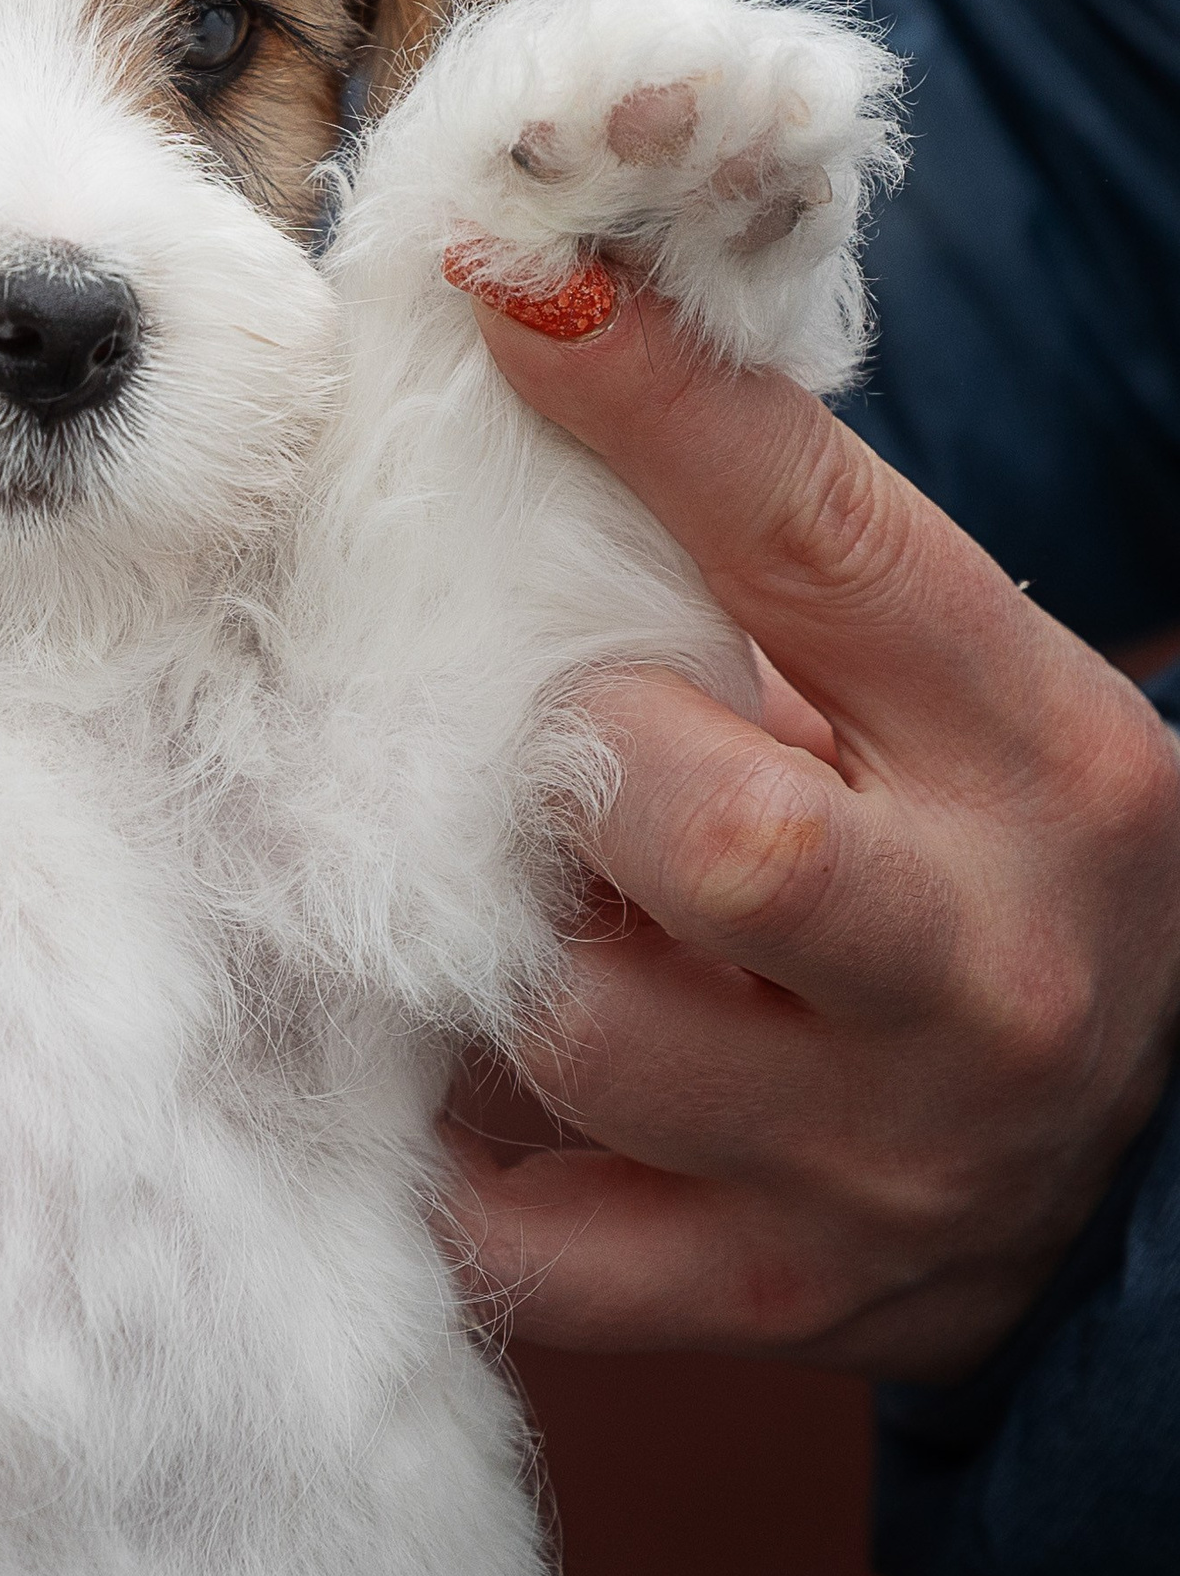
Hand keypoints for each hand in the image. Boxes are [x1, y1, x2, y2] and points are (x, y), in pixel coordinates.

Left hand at [444, 281, 1179, 1382]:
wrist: (1121, 1160)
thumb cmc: (967, 853)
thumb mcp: (938, 695)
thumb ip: (768, 562)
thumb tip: (528, 338)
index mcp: (1040, 751)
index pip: (822, 540)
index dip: (651, 403)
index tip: (506, 287)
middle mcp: (982, 958)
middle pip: (709, 833)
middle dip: (583, 769)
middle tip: (574, 759)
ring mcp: (877, 1153)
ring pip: (578, 1029)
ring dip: (507, 953)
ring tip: (547, 917)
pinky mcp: (765, 1289)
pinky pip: (519, 1224)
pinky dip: (462, 1150)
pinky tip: (493, 1080)